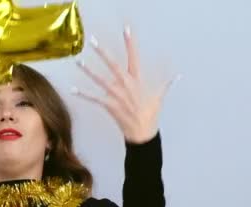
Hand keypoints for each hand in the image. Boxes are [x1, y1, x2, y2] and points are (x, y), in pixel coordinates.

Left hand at [72, 25, 179, 143]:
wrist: (143, 132)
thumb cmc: (150, 114)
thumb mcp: (159, 96)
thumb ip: (165, 83)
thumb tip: (177, 75)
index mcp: (137, 80)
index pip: (134, 56)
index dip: (130, 42)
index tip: (126, 29)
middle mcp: (126, 85)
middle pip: (113, 65)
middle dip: (103, 53)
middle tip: (93, 42)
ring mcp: (117, 95)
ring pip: (101, 80)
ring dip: (89, 71)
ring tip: (78, 62)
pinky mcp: (109, 105)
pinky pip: (94, 97)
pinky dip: (83, 93)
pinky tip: (73, 89)